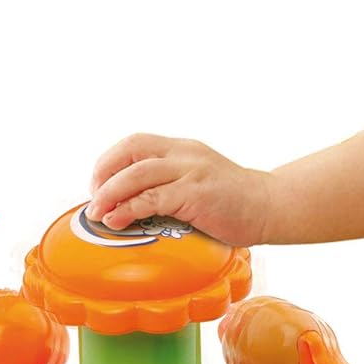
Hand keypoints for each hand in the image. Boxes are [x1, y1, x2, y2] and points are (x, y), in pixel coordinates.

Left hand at [88, 134, 271, 245]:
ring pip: (136, 174)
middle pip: (130, 152)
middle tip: (93, 201)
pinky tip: (119, 221)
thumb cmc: (234, 202)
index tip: (99, 185)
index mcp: (182, 149)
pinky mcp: (196, 195)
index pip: (135, 143)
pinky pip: (153, 199)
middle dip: (103, 176)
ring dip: (110, 194)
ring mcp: (191, 172)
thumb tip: (133, 206)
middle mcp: (184, 155)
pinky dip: (129, 210)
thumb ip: (171, 186)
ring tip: (98, 213)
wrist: (270, 207)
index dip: (110, 161)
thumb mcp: (198, 181)